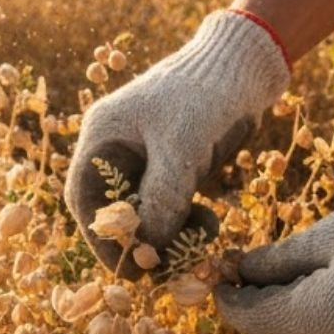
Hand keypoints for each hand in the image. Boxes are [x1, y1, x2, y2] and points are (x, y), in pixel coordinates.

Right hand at [65, 11, 289, 276]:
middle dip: (138, 240)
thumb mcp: (181, 149)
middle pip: (114, 209)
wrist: (248, 64)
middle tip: (161, 269)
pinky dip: (185, 220)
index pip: (86, 198)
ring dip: (167, 234)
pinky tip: (208, 222)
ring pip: (146, 211)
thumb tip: (147, 251)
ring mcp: (147, 156)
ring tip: (195, 244)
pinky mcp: (175, 163)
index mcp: (103, 135)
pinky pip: (171, 204)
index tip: (125, 265)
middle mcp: (118, 147)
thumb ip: (160, 200)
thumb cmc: (206, 95)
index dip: (101, 236)